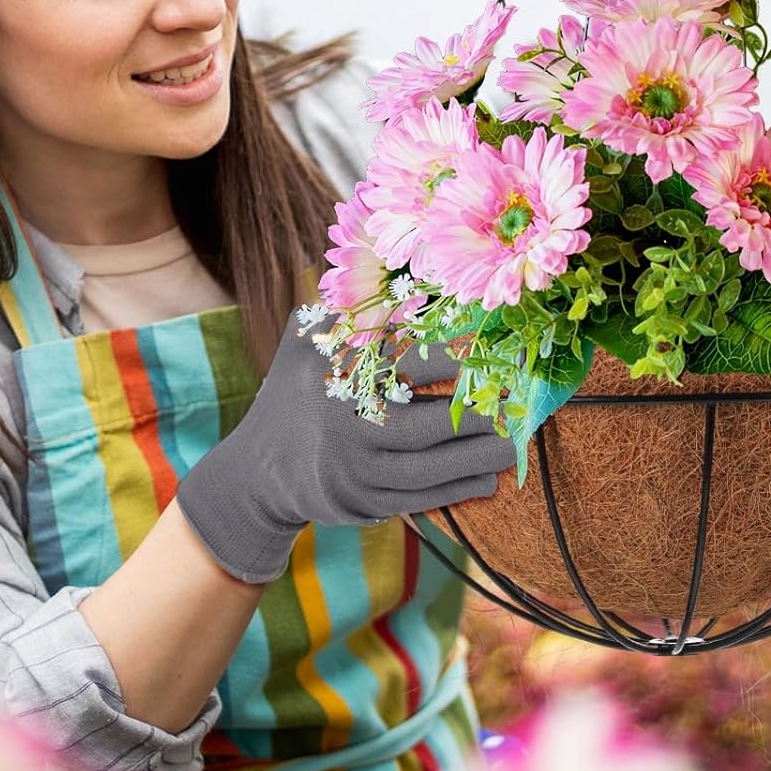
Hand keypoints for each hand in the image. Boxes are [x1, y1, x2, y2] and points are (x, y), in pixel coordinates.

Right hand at [176, 319, 515, 584]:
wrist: (255, 474)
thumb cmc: (295, 392)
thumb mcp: (305, 343)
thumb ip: (349, 310)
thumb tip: (398, 266)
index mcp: (328, 376)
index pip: (395, 364)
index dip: (446, 359)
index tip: (486, 351)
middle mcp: (338, 426)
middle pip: (415, 425)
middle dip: (470, 417)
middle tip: (515, 404)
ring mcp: (349, 471)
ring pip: (423, 470)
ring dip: (474, 459)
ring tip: (513, 445)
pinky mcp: (360, 504)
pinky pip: (417, 500)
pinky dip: (456, 491)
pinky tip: (488, 480)